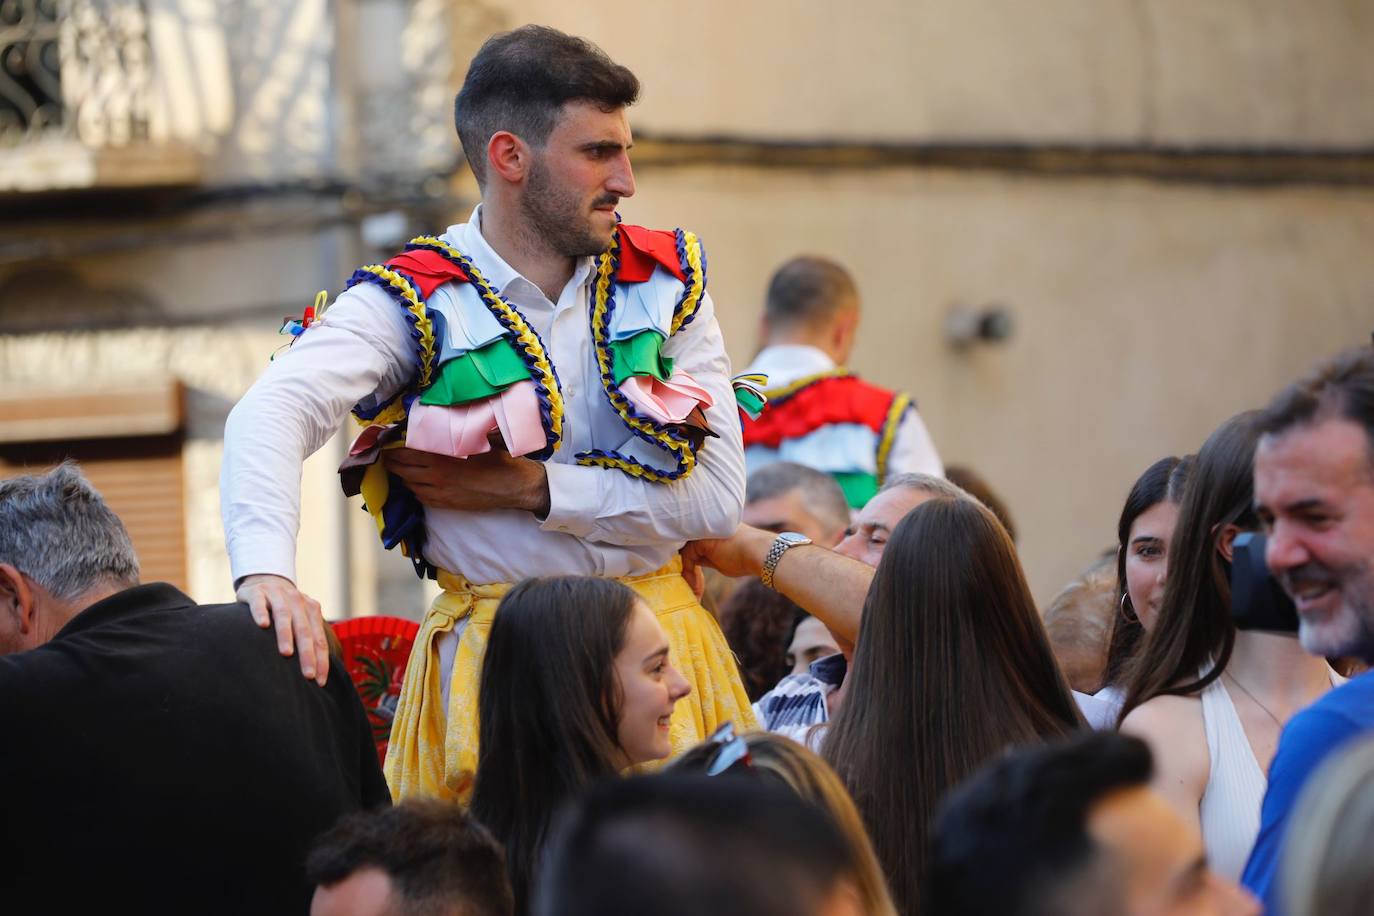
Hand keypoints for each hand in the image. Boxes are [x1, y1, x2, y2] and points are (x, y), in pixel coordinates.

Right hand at [236, 573, 329, 685]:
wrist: (264, 578)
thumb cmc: (284, 608)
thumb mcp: (299, 618)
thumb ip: (308, 637)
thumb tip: (319, 672)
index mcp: (312, 610)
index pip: (319, 638)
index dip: (321, 660)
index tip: (320, 681)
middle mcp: (297, 601)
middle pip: (305, 629)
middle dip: (307, 653)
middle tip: (308, 675)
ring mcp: (277, 595)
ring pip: (284, 615)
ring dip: (286, 634)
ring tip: (286, 653)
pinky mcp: (257, 592)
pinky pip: (259, 603)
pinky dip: (261, 613)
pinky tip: (262, 625)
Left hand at [383, 447, 550, 514]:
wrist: (512, 486)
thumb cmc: (498, 459)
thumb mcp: (477, 439)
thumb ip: (456, 432)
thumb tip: (444, 417)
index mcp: (441, 456)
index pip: (406, 451)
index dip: (393, 447)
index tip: (388, 442)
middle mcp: (435, 475)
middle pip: (402, 469)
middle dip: (392, 462)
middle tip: (388, 455)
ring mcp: (439, 492)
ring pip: (409, 484)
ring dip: (402, 475)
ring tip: (400, 467)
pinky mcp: (445, 504)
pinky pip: (420, 497)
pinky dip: (415, 488)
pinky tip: (417, 483)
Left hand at [680, 525, 771, 581]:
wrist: (760, 553)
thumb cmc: (747, 558)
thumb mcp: (722, 559)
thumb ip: (708, 557)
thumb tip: (693, 563)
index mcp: (712, 529)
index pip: (695, 545)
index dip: (692, 563)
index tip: (696, 582)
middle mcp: (705, 527)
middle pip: (688, 548)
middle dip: (688, 568)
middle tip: (693, 587)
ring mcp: (702, 531)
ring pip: (685, 552)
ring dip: (687, 573)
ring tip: (695, 590)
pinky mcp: (700, 540)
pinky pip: (686, 557)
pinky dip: (688, 572)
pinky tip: (695, 586)